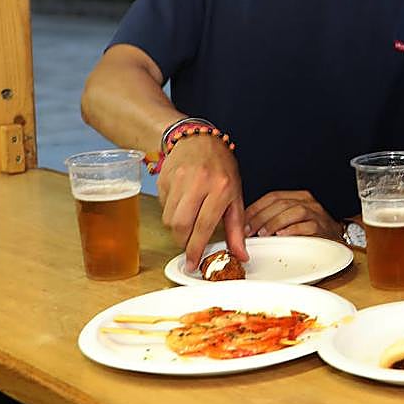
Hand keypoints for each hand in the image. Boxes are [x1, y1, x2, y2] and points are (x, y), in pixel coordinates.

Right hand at [157, 134, 246, 270]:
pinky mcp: (164, 179)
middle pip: (181, 225)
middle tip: (188, 244)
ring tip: (188, 221)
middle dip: (183, 241)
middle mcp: (199, 182)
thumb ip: (236, 228)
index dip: (196, 249)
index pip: (204, 226)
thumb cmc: (221, 168)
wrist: (200, 140)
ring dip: (177, 228)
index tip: (192, 263)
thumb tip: (240, 255)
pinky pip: (163, 207)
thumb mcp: (236, 195)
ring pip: (169, 219)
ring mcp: (179, 180)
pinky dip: (170, 213)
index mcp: (220, 187)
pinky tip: (181, 204)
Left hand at [244, 190, 342, 239]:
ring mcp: (316, 214)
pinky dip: (293, 230)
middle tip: (248, 231)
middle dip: (261, 217)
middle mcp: (308, 202)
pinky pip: (307, 226)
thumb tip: (246, 225)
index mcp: (298, 196)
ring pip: (293, 211)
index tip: (242, 221)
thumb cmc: (310, 229)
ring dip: (274, 223)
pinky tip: (282, 235)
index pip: (273, 196)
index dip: (255, 208)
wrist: (335, 240)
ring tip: (263, 234)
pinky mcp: (322, 228)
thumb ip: (273, 217)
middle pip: (281, 203)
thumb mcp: (291, 218)